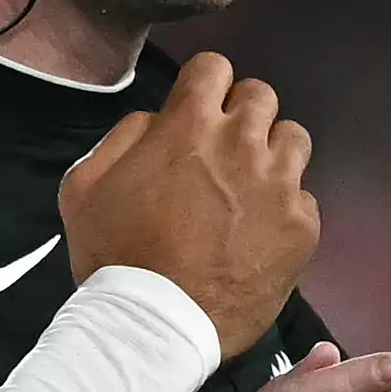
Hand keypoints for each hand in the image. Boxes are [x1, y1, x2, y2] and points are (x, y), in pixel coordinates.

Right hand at [58, 51, 319, 349]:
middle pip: (261, 96)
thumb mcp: (86, 184)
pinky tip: (259, 235)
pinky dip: (284, 209)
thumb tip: (158, 121)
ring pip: (293, 138)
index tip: (198, 111)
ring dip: (271, 154)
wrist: (155, 325)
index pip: (215, 66)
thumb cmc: (113, 255)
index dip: (205, 86)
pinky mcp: (302, 227)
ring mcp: (279, 184)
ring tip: (250, 188)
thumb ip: (126, 137)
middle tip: (223, 153)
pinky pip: (304, 198)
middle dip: (241, 116)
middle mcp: (243, 142)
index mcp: (189, 124)